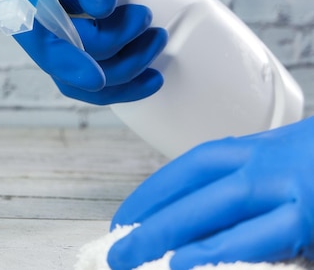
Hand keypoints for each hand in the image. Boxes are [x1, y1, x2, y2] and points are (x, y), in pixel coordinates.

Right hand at [0, 0, 170, 104]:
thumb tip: (95, 9)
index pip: (26, 21)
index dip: (58, 53)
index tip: (96, 76)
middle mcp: (18, 0)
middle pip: (49, 54)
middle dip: (105, 56)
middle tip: (152, 35)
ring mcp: (42, 24)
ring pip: (69, 75)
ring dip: (119, 71)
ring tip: (157, 39)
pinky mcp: (67, 39)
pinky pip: (83, 78)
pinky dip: (118, 85)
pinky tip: (149, 78)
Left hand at [108, 116, 313, 269]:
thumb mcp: (282, 160)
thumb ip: (247, 180)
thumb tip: (204, 216)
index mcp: (254, 149)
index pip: (187, 169)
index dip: (151, 193)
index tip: (123, 217)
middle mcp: (264, 165)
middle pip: (192, 193)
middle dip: (149, 222)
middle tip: (112, 249)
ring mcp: (289, 191)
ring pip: (216, 217)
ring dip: (169, 239)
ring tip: (130, 261)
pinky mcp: (310, 218)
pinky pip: (256, 242)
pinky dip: (217, 254)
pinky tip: (184, 266)